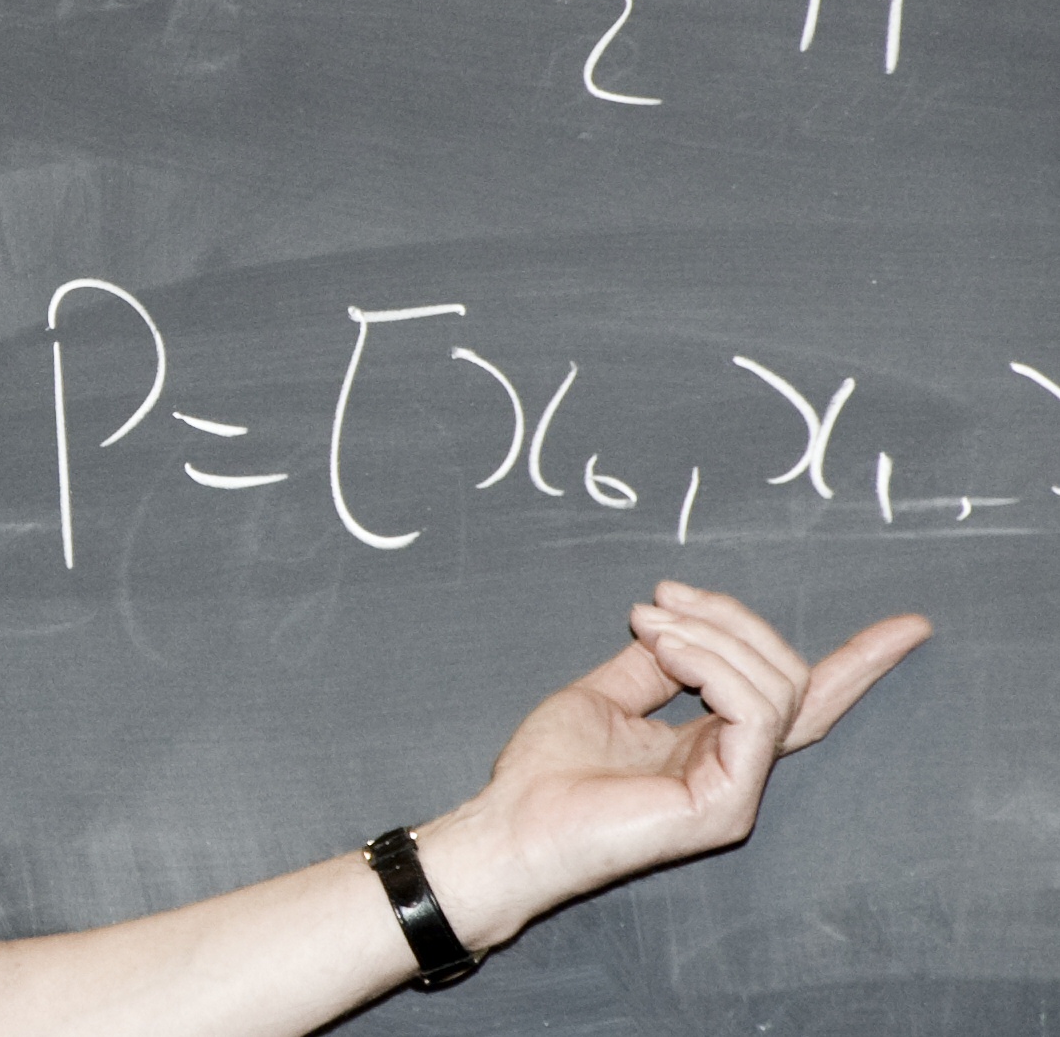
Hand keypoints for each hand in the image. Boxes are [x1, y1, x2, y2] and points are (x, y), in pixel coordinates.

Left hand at [419, 582, 930, 948]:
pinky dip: (713, 666)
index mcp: (715, 744)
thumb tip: (687, 623)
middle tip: (661, 597)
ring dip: (712, 635)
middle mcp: (737, 768)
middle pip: (789, 677)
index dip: (858, 663)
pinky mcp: (727, 806)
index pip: (801, 700)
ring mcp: (737, 790)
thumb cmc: (547, 771)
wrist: (512, 824)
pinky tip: (665, 650)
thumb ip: (658, 662)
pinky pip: (755, 715)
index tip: (909, 626)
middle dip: (733, 618)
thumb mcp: (606, 693)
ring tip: (648, 622)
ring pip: (777, 688)